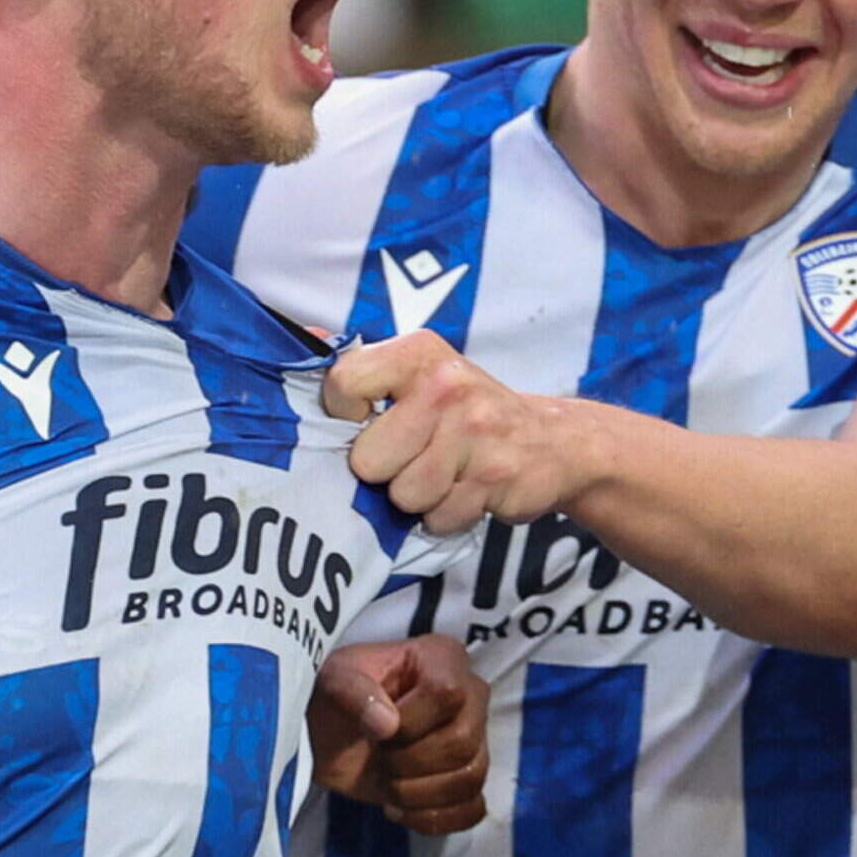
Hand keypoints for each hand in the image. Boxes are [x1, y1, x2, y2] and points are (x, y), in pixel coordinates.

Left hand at [309, 634, 490, 833]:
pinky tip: (399, 809)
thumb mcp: (332, 679)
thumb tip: (387, 724)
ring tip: (386, 784)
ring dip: (417, 793)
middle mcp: (471, 696)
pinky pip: (472, 809)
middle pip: (463, 742)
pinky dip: (433, 818)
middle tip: (378, 758)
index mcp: (443, 658)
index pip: (448, 693)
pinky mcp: (467, 780)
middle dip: (409, 761)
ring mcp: (475, 740)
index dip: (410, 721)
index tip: (377, 728)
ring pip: (470, 778)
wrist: (330, 733)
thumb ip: (352, 690)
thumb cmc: (335, 694)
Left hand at [324, 331, 585, 535]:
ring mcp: (475, 432)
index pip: (343, 384)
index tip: (367, 421)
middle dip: (386, 470)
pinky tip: (465, 490)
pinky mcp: (495, 477)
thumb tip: (304, 338)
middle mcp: (447, 385)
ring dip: (419, 497)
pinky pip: (438, 518)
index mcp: (419, 353)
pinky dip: (446, 515)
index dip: (345, 416)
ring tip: (444, 473)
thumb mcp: (420, 373)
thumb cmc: (467, 412)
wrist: (552, 442)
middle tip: (416, 455)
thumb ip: (363, 368)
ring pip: (403, 495)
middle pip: (367, 459)